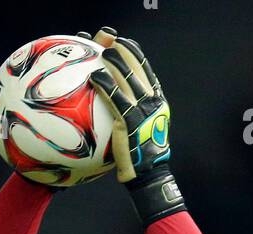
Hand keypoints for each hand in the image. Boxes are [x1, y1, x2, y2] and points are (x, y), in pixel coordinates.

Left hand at [86, 28, 170, 183]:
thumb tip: (119, 110)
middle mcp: (152, 103)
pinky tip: (94, 77)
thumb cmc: (140, 157)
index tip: (127, 44)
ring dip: (115, 62)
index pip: (148, 73)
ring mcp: (142, 111)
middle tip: (114, 42)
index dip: (137, 56)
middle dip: (127, 52)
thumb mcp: (142, 132)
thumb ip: (134, 117)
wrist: (147, 174)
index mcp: (158, 103)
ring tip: (103, 51)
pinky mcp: (129, 121)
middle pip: (139, 70)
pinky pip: (115, 98)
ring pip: (129, 79)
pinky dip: (105, 85)